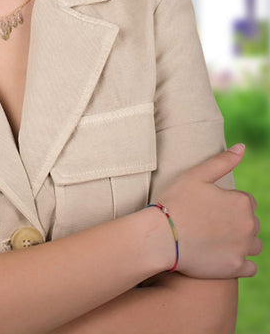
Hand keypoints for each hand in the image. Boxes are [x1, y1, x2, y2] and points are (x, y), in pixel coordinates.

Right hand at [156, 144, 261, 278]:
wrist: (161, 236)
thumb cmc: (176, 202)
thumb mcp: (196, 175)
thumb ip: (222, 161)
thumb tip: (242, 147)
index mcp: (242, 201)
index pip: (245, 201)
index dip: (226, 203)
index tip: (208, 206)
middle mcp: (249, 225)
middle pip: (251, 223)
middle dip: (235, 222)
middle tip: (208, 223)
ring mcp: (244, 248)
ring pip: (253, 245)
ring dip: (241, 242)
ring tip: (215, 239)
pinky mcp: (237, 268)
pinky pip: (250, 267)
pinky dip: (240, 262)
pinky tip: (221, 255)